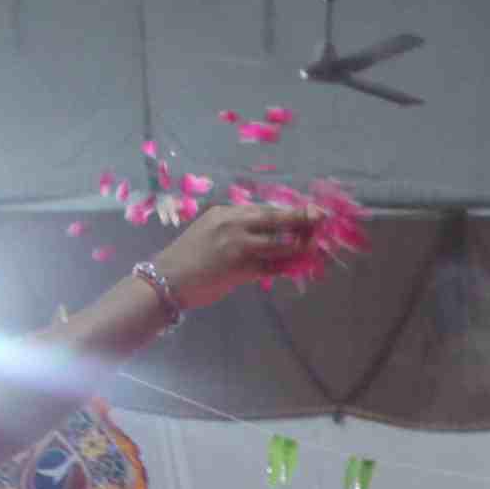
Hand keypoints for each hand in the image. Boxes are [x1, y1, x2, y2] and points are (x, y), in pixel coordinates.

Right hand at [152, 197, 323, 307]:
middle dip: (303, 219)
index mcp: (226, 212)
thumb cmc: (187, 257)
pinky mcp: (242, 269)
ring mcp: (239, 246)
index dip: (289, 210)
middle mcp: (234, 224)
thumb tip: (265, 231)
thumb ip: (235, 227)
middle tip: (322, 218)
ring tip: (316, 246)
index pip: (264, 209)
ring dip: (302, 245)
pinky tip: (302, 266)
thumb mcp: (209, 230)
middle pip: (277, 219)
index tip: (309, 209)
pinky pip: (274, 267)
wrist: (166, 279)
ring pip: (280, 243)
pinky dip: (290, 266)